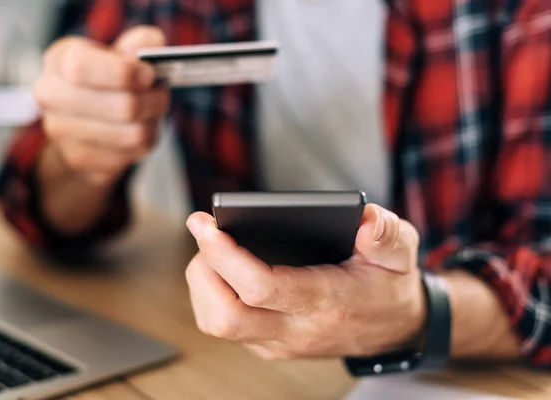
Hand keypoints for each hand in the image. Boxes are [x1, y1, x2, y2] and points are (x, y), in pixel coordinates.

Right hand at [34, 26, 169, 186]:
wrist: (78, 124)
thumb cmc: (104, 80)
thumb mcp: (120, 53)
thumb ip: (140, 42)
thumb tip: (151, 47)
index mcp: (59, 59)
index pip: (83, 67)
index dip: (125, 73)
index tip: (149, 74)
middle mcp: (51, 95)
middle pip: (123, 107)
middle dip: (153, 101)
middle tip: (160, 94)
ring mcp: (61, 131)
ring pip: (134, 134)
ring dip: (153, 122)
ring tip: (152, 112)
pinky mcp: (79, 160)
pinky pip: (132, 154)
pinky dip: (146, 142)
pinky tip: (138, 130)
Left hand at [185, 204, 426, 359]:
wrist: (396, 329)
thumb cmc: (390, 285)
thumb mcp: (401, 253)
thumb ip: (387, 234)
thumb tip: (366, 219)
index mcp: (327, 302)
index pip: (261, 287)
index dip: (225, 256)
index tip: (206, 224)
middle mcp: (298, 329)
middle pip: (225, 316)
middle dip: (203, 270)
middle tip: (205, 232)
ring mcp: (281, 342)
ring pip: (218, 324)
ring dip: (203, 284)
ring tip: (210, 248)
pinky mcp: (271, 345)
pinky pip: (226, 327)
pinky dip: (212, 296)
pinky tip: (222, 268)